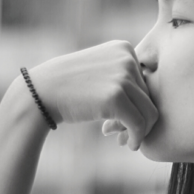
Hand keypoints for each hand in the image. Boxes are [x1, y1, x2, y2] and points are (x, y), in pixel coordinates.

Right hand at [30, 41, 157, 150]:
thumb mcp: (100, 71)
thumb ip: (125, 81)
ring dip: (140, 131)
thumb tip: (153, 110)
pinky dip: (137, 138)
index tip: (122, 120)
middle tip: (121, 135)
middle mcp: (127, 58)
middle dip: (138, 120)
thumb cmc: (69, 87)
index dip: (137, 105)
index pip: (146, 83)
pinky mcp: (116, 97)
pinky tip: (128, 145)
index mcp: (124, 49)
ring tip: (125, 141)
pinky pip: (139, 124)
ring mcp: (122, 76)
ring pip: (150, 112)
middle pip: (150, 98)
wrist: (40, 92)